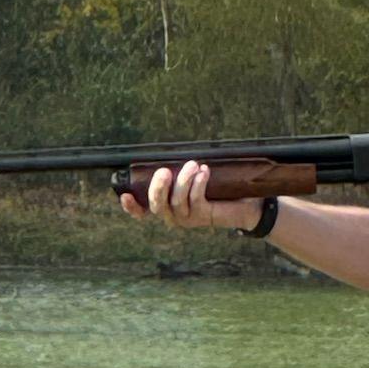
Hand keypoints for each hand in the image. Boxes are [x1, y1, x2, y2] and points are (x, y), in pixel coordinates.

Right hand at [118, 160, 259, 230]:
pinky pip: (196, 200)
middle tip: (165, 171)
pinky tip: (204, 172)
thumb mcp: (190, 176)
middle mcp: (173, 215)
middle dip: (158, 187)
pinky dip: (198, 184)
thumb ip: (177, 168)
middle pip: (157, 205)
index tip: (126, 195)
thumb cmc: (212, 185)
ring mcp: (188, 218)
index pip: (143, 211)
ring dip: (183, 180)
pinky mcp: (203, 216)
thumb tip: (169, 149)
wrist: (243, 202)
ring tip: (193, 164)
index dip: (132, 207)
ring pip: (177, 201)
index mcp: (165, 205)